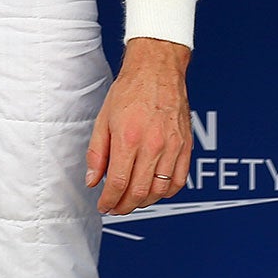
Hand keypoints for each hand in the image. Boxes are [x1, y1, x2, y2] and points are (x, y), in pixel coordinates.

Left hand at [85, 37, 192, 215]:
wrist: (157, 69)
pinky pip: (179, 181)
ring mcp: (172, 146)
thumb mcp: (103, 119)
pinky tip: (155, 189)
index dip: (108, 200)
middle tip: (115, 207)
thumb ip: (97, 153)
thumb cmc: (130, 90)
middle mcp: (153, 144)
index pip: (118, 183)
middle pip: (139, 192)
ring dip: (144, 202)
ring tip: (132, 199)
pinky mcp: (186, 146)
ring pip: (160, 191)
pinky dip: (166, 192)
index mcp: (128, 138)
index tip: (103, 205)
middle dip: (124, 206)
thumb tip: (92, 180)